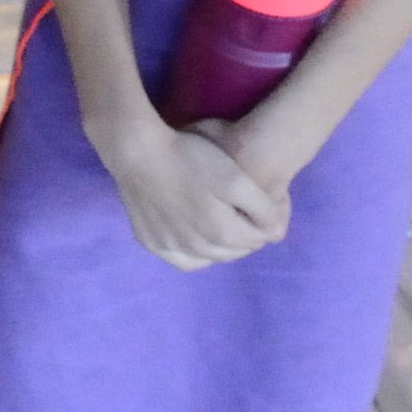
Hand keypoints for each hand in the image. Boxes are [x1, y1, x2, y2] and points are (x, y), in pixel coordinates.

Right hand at [96, 110, 292, 269]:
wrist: (136, 152)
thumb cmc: (189, 158)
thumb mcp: (236, 177)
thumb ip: (263, 209)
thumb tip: (275, 234)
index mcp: (222, 234)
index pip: (259, 239)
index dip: (263, 221)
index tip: (256, 203)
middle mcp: (198, 250)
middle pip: (235, 251)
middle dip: (244, 235)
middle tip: (238, 209)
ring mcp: (171, 248)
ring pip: (209, 258)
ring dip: (220, 246)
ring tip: (217, 220)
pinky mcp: (150, 243)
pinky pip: (181, 259)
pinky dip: (193, 254)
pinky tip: (192, 237)